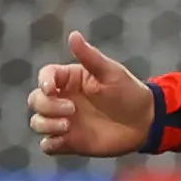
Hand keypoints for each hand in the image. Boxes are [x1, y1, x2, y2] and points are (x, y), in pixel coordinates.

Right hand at [28, 33, 155, 159]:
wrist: (144, 123)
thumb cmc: (128, 92)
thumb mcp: (110, 73)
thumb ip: (89, 57)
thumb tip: (73, 35)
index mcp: (70, 80)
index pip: (45, 76)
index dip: (43, 81)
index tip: (51, 88)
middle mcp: (63, 99)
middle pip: (36, 100)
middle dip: (47, 105)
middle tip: (71, 110)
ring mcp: (64, 121)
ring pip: (37, 122)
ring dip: (46, 124)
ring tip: (67, 126)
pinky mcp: (69, 142)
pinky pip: (47, 145)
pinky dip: (49, 144)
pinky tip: (63, 140)